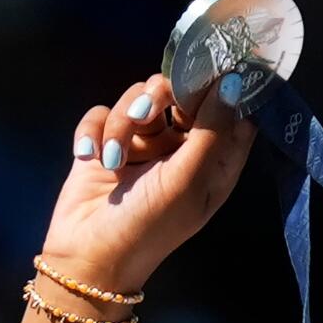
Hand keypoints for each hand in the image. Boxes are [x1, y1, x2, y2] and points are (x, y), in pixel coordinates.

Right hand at [40, 71, 256, 291]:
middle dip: (160, 95)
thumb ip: (212, 129)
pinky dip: (95, 131)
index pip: (230, 110)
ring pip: (138, 98)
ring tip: (114, 157)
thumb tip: (232, 81)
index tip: (210, 68)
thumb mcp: (189, 179)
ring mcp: (145, 142)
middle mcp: (184, 146)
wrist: (90, 255)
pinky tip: (91, 157)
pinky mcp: (107, 141)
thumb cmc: (151, 223)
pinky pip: (103, 112)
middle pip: (181, 92)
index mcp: (215, 159)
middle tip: (147, 111)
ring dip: (122, 124)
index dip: (223, 86)